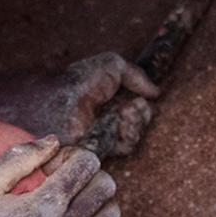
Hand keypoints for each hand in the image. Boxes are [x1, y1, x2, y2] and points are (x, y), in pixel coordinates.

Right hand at [0, 137, 120, 216]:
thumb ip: (18, 157)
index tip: (52, 163)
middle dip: (88, 173)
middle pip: (105, 186)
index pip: (87, 164)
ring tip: (70, 199)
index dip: (72, 155)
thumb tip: (55, 142)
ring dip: (95, 198)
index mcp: (42, 207)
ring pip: (111, 213)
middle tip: (62, 178)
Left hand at [26, 54, 160, 158]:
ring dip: (135, 122)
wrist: (59, 102)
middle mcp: (107, 118)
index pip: (137, 106)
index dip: (142, 102)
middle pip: (140, 121)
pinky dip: (127, 134)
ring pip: (135, 135)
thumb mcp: (111, 66)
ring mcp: (104, 135)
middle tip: (131, 106)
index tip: (140, 97)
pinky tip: (117, 123)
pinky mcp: (101, 150)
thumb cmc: (79, 81)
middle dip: (141, 113)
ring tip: (122, 113)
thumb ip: (136, 75)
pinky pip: (126, 147)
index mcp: (108, 99)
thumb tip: (156, 92)